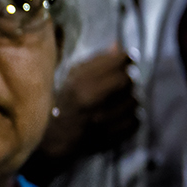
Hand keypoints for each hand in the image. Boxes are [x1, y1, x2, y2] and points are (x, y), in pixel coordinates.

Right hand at [40, 45, 139, 163]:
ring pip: (135, 101)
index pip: (120, 61)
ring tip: (118, 102)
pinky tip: (119, 116)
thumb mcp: (72, 77)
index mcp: (80, 82)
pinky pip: (135, 121)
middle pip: (129, 80)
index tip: (125, 61)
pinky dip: (130, 118)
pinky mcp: (111, 137)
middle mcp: (93, 100)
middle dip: (127, 80)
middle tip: (120, 84)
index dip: (125, 59)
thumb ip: (96, 61)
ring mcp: (103, 120)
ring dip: (129, 100)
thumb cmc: (60, 103)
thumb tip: (118, 45)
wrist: (51, 140)